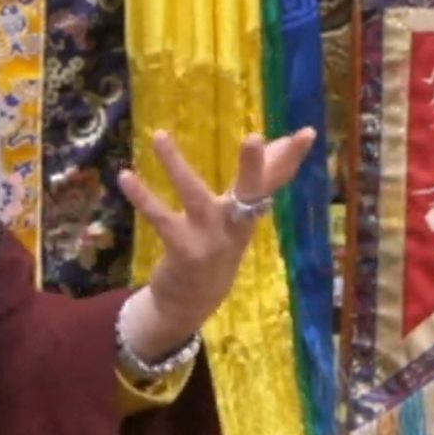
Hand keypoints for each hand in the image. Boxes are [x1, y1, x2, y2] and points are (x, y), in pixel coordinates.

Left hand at [116, 126, 318, 354]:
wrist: (193, 302)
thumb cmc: (217, 246)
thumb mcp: (239, 215)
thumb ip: (256, 179)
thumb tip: (275, 139)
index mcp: (250, 213)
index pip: (275, 181)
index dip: (291, 158)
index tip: (308, 132)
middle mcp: (235, 224)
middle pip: (249, 192)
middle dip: (254, 166)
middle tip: (255, 137)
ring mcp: (209, 238)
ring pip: (194, 196)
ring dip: (175, 165)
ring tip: (159, 135)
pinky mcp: (183, 249)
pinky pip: (160, 218)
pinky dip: (142, 197)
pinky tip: (125, 176)